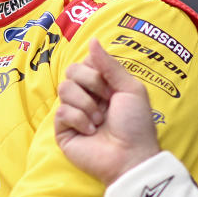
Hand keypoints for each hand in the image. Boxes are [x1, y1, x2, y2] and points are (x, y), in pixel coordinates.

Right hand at [55, 38, 162, 184]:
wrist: (130, 156)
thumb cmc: (136, 125)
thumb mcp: (130, 88)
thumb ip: (109, 64)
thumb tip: (92, 40)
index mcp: (101, 86)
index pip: (84, 63)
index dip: (96, 72)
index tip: (111, 88)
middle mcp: (85, 97)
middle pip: (70, 72)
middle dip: (91, 85)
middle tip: (107, 103)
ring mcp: (73, 113)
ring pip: (64, 89)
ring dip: (87, 105)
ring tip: (99, 122)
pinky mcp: (62, 130)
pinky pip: (61, 111)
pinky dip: (79, 120)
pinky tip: (91, 132)